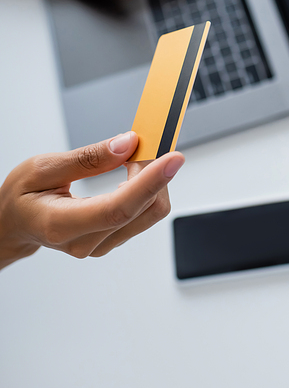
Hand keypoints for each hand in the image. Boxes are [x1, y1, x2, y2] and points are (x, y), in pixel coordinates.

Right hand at [0, 132, 183, 269]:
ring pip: (149, 212)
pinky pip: (144, 214)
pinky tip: (133, 172)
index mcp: (61, 225)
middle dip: (154, 171)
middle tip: (145, 142)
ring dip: (152, 179)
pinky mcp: (112, 239)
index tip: (173, 159)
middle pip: (142, 210)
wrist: (13, 225)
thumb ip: (87, 158)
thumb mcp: (42, 168)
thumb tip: (127, 145)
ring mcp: (100, 245)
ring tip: (133, 157)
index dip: (150, 182)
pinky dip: (147, 188)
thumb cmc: (22, 197)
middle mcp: (85, 242)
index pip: (118, 208)